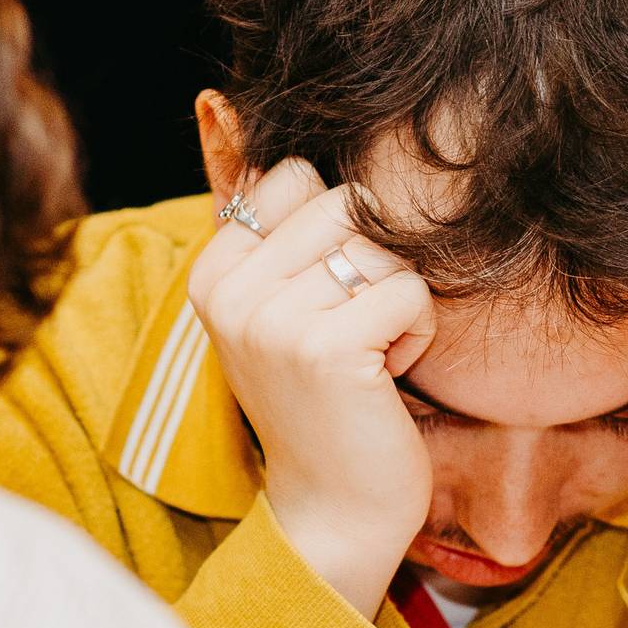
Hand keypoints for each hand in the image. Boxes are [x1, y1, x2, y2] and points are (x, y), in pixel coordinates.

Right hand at [188, 161, 436, 615]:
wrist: (334, 511)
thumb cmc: (326, 406)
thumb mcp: (283, 309)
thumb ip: (274, 229)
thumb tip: (243, 116)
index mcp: (212, 272)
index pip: (295, 178)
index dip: (340, 233)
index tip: (326, 303)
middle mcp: (230, 291)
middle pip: (344, 204)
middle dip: (376, 263)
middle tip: (358, 334)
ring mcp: (272, 319)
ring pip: (381, 245)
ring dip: (398, 301)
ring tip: (370, 356)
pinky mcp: (326, 349)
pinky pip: (408, 292)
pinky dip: (415, 335)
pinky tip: (386, 379)